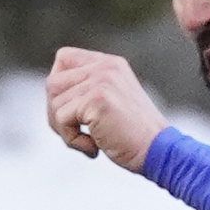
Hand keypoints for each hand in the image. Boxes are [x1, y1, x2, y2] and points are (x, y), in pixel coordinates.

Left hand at [44, 47, 166, 170]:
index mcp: (109, 63)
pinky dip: (72, 140)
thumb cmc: (132, 136)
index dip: (58, 87)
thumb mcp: (110, 103)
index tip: (72, 113)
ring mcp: (101, 80)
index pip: (63, 58)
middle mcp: (105, 66)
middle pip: (53, 83)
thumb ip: (86, 91)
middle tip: (76, 134)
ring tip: (89, 142)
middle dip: (55, 114)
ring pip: (54, 103)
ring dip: (65, 131)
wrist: (158, 151)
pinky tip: (94, 148)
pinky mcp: (97, 98)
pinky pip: (62, 119)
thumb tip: (51, 98)